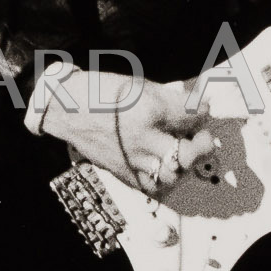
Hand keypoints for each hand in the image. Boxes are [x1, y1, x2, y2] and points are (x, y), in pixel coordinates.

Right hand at [30, 67, 216, 194]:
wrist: (65, 109)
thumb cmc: (100, 92)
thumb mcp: (139, 85)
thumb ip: (170, 98)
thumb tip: (197, 104)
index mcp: (148, 110)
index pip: (192, 115)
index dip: (204, 110)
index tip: (204, 108)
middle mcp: (142, 138)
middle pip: (187, 153)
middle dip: (203, 145)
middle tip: (204, 137)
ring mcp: (132, 159)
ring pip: (173, 175)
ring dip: (185, 164)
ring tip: (184, 151)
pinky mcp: (123, 173)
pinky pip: (152, 185)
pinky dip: (165, 177)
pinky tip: (166, 165)